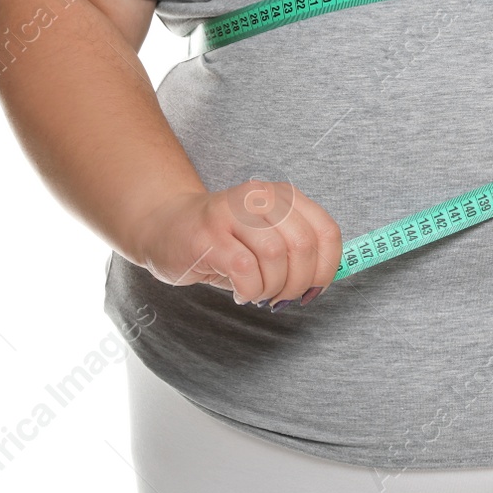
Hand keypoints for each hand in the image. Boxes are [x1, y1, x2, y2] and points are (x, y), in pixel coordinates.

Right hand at [134, 180, 342, 308]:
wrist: (166, 227)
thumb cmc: (225, 240)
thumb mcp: (267, 236)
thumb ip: (297, 251)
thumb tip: (322, 282)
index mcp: (283, 196)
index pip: (326, 231)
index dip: (327, 268)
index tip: (314, 288)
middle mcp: (259, 197)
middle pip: (303, 244)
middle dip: (299, 282)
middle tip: (282, 297)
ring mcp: (231, 213)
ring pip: (275, 256)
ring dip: (272, 287)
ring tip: (259, 292)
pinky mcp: (208, 236)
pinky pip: (245, 270)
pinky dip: (250, 291)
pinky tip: (241, 292)